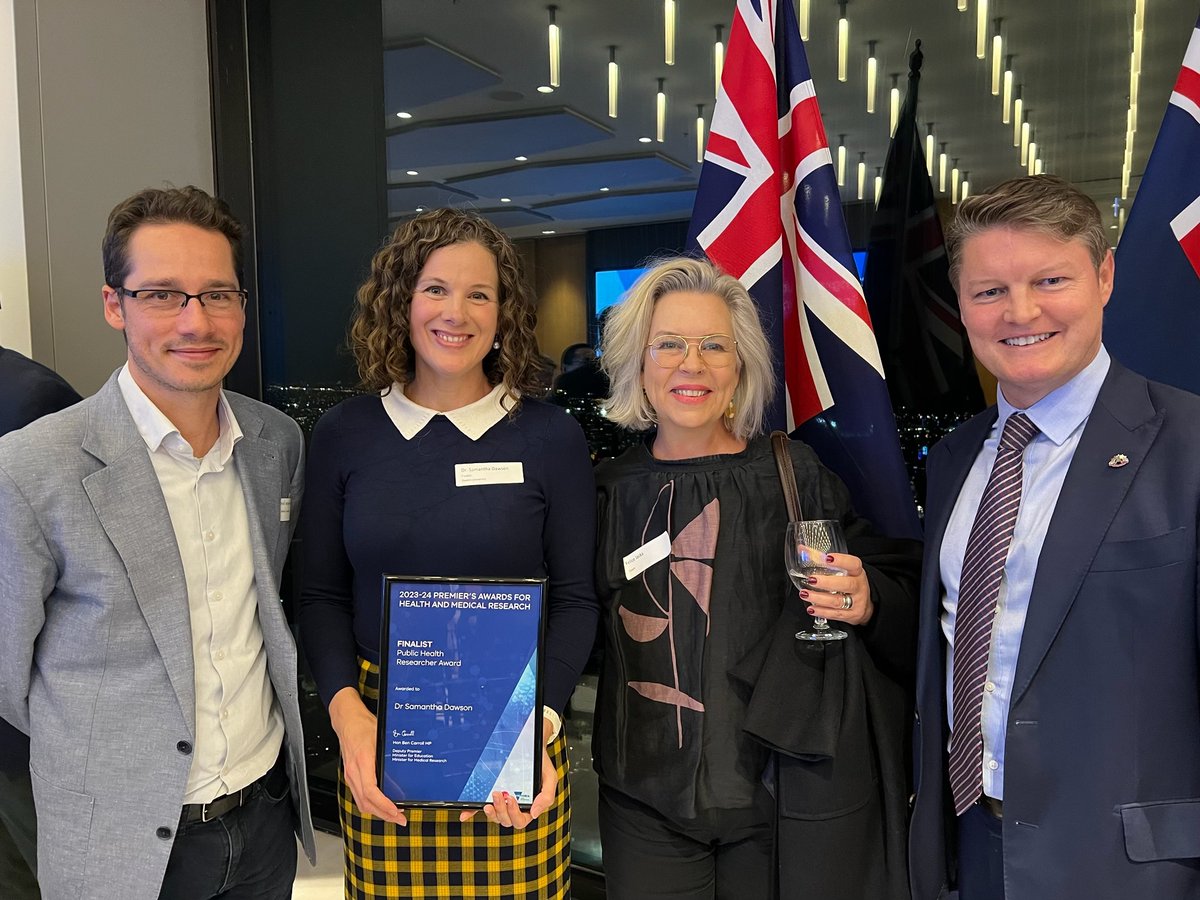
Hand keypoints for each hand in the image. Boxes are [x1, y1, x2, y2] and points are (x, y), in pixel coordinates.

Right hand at [328, 687, 407, 825]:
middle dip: (384, 814)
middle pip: (366, 802)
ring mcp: (350, 775)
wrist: (346, 720)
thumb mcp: (381, 736)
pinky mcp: (350, 775)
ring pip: (362, 802)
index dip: (383, 805)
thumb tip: (404, 771)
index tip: (396, 810)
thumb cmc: (362, 725)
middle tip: (400, 819)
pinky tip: (383, 804)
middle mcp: (354, 771)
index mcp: (362, 761)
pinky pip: (359, 796)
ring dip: (378, 812)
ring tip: (394, 814)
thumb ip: (389, 754)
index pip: (370, 791)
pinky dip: (371, 804)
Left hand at [460, 715, 557, 827]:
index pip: (520, 820)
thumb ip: (547, 796)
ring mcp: (501, 802)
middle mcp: (513, 807)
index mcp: (528, 807)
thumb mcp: (550, 778)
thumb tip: (535, 813)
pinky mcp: (489, 795)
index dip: (514, 813)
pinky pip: (479, 808)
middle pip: (505, 820)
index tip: (510, 798)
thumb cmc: (540, 764)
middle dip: (500, 810)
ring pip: (494, 816)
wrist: (530, 746)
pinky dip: (472, 812)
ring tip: (490, 795)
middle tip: (497, 793)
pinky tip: (465, 814)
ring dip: (490, 811)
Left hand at [799, 551, 873, 625]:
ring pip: (837, 601)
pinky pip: (835, 614)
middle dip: (827, 582)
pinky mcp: (852, 615)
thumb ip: (822, 560)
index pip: (853, 564)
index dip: (841, 560)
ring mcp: (857, 602)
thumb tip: (802, 550)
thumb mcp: (843, 571)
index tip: (827, 558)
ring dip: (819, 598)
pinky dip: (822, 611)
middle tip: (811, 579)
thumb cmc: (850, 583)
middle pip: (846, 584)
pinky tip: (811, 608)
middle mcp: (859, 587)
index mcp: (857, 573)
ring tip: (805, 593)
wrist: (866, 605)